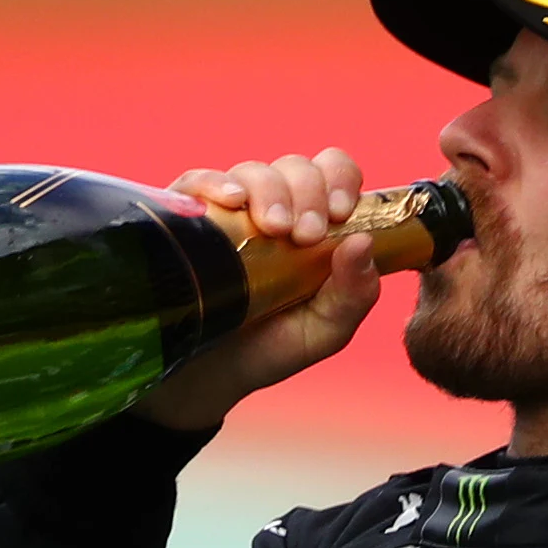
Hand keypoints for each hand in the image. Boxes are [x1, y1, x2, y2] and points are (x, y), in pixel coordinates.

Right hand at [137, 148, 382, 431]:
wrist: (206, 380)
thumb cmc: (269, 349)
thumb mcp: (325, 331)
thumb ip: (354, 294)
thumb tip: (363, 242)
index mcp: (314, 224)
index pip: (334, 172)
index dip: (340, 180)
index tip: (339, 214)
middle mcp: (273, 208)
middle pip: (296, 167)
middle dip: (308, 193)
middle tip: (304, 236)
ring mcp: (228, 211)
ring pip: (253, 171)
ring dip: (270, 191)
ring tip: (273, 230)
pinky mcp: (184, 218)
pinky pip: (197, 181)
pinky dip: (215, 183)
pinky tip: (230, 202)